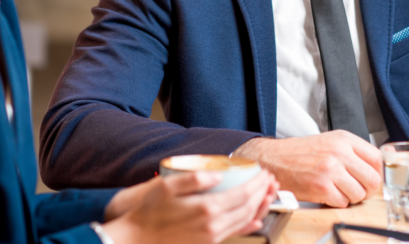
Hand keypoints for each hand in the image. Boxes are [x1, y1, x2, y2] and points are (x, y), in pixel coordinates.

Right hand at [101, 169, 277, 243]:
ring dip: (261, 206)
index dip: (257, 182)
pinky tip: (256, 220)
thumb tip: (217, 175)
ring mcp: (212, 237)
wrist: (138, 239)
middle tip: (269, 180)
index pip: (243, 194)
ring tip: (268, 193)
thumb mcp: (166, 187)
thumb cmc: (148, 212)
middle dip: (263, 192)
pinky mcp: (209, 242)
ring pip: (246, 221)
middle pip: (249, 207)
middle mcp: (214, 226)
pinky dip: (250, 224)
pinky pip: (236, 232)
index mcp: (207, 209)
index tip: (264, 172)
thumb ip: (193, 179)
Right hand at [233, 131, 380, 207]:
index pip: (377, 158)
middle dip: (367, 190)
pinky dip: (336, 203)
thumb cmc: (299, 153)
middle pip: (373, 179)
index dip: (377, 173)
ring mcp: (331, 169)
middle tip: (357, 190)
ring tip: (337, 191)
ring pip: (359, 194)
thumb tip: (374, 168)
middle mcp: (339, 152)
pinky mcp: (322, 186)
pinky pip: (343, 203)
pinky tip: (326, 194)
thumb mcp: (329, 142)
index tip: (371, 179)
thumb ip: (352, 152)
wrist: (272, 159)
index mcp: (343, 139)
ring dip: (350, 198)